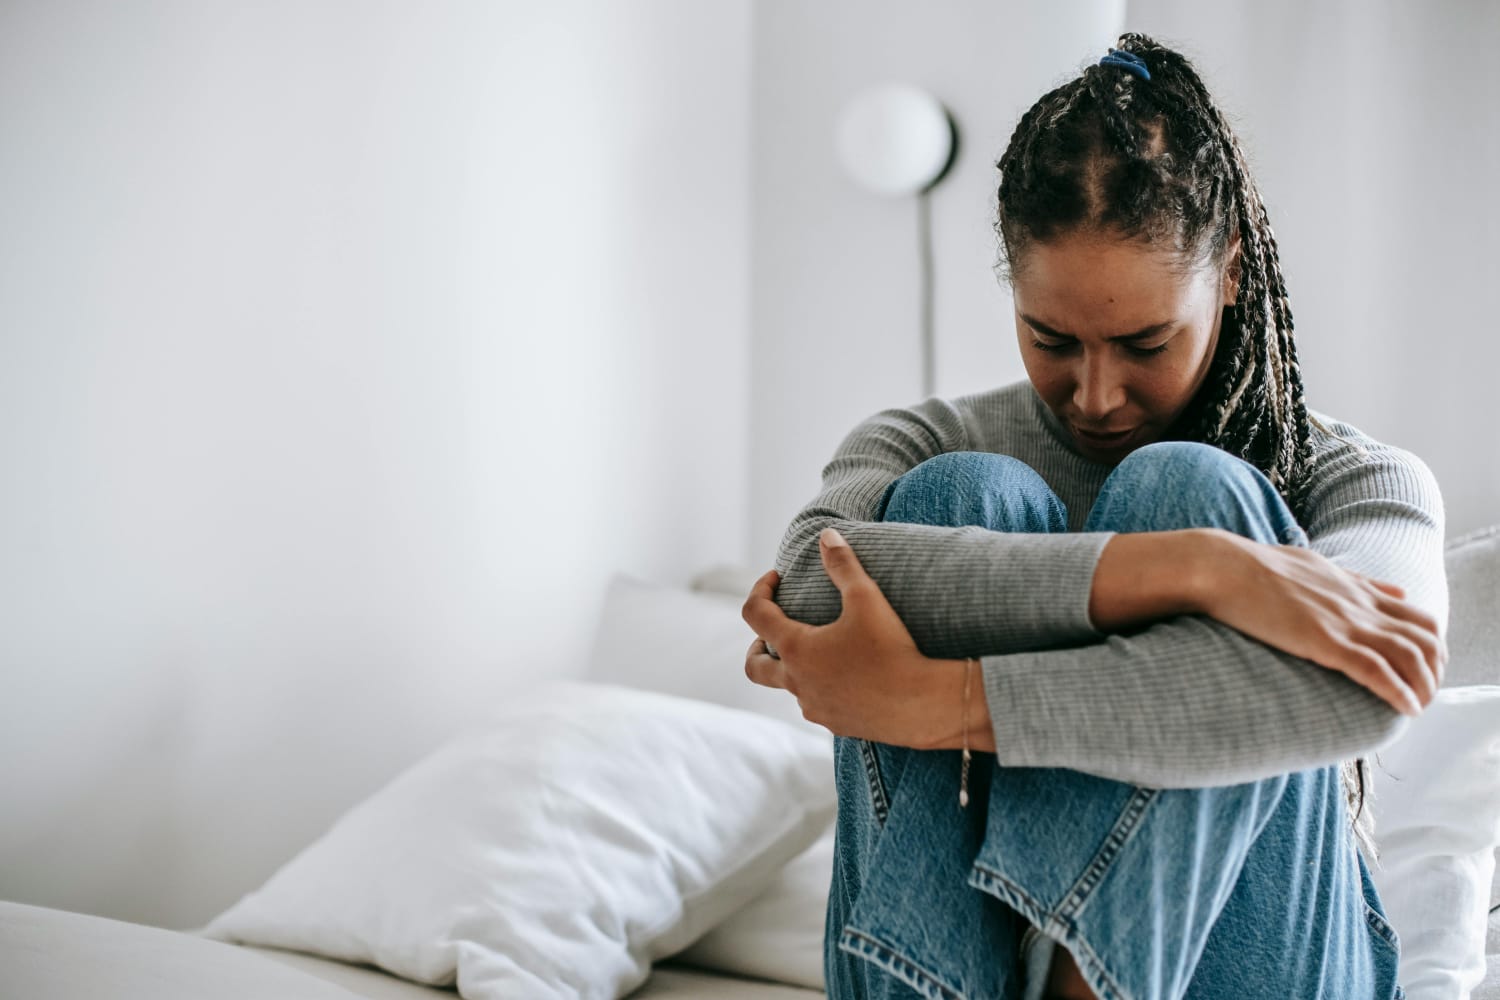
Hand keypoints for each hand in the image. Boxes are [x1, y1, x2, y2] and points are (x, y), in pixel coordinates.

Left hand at [741, 527, 947, 748]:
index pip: (755, 614)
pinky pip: (816, 703)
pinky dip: (820, 687)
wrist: (922, 704)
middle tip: (773, 631)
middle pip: (754, 666)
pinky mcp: (836, 724)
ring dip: (794, 668)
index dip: (760, 590)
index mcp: (796, 649)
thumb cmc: (892, 648)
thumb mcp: (867, 597)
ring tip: (819, 651)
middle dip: (758, 645)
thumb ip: (843, 564)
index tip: (776, 578)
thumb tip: (826, 534)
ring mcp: (814, 707)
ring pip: (789, 687)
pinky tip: (846, 677)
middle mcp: (796, 682)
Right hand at [1204, 530, 1445, 714]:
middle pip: (1427, 638)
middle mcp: (1360, 605)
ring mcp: (1344, 622)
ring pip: (1411, 656)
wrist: (1221, 566)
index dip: (1432, 648)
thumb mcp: (1317, 565)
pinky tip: (1406, 709)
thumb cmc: (1255, 566)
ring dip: (1424, 686)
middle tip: (1425, 693)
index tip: (1424, 670)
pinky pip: (1376, 670)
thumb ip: (1359, 581)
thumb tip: (1398, 589)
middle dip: (1435, 670)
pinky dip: (1399, 692)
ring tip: (1419, 707)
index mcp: (1357, 589)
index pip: (1419, 617)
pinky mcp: (1325, 640)